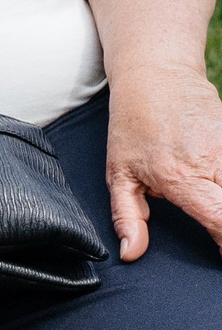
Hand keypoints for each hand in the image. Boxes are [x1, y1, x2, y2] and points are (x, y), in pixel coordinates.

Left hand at [107, 72, 221, 261]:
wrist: (156, 76)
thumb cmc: (133, 125)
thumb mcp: (118, 172)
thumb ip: (127, 216)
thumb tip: (130, 252)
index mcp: (179, 177)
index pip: (221, 222)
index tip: (221, 254)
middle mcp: (213, 164)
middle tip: (219, 233)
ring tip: (215, 208)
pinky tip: (218, 189)